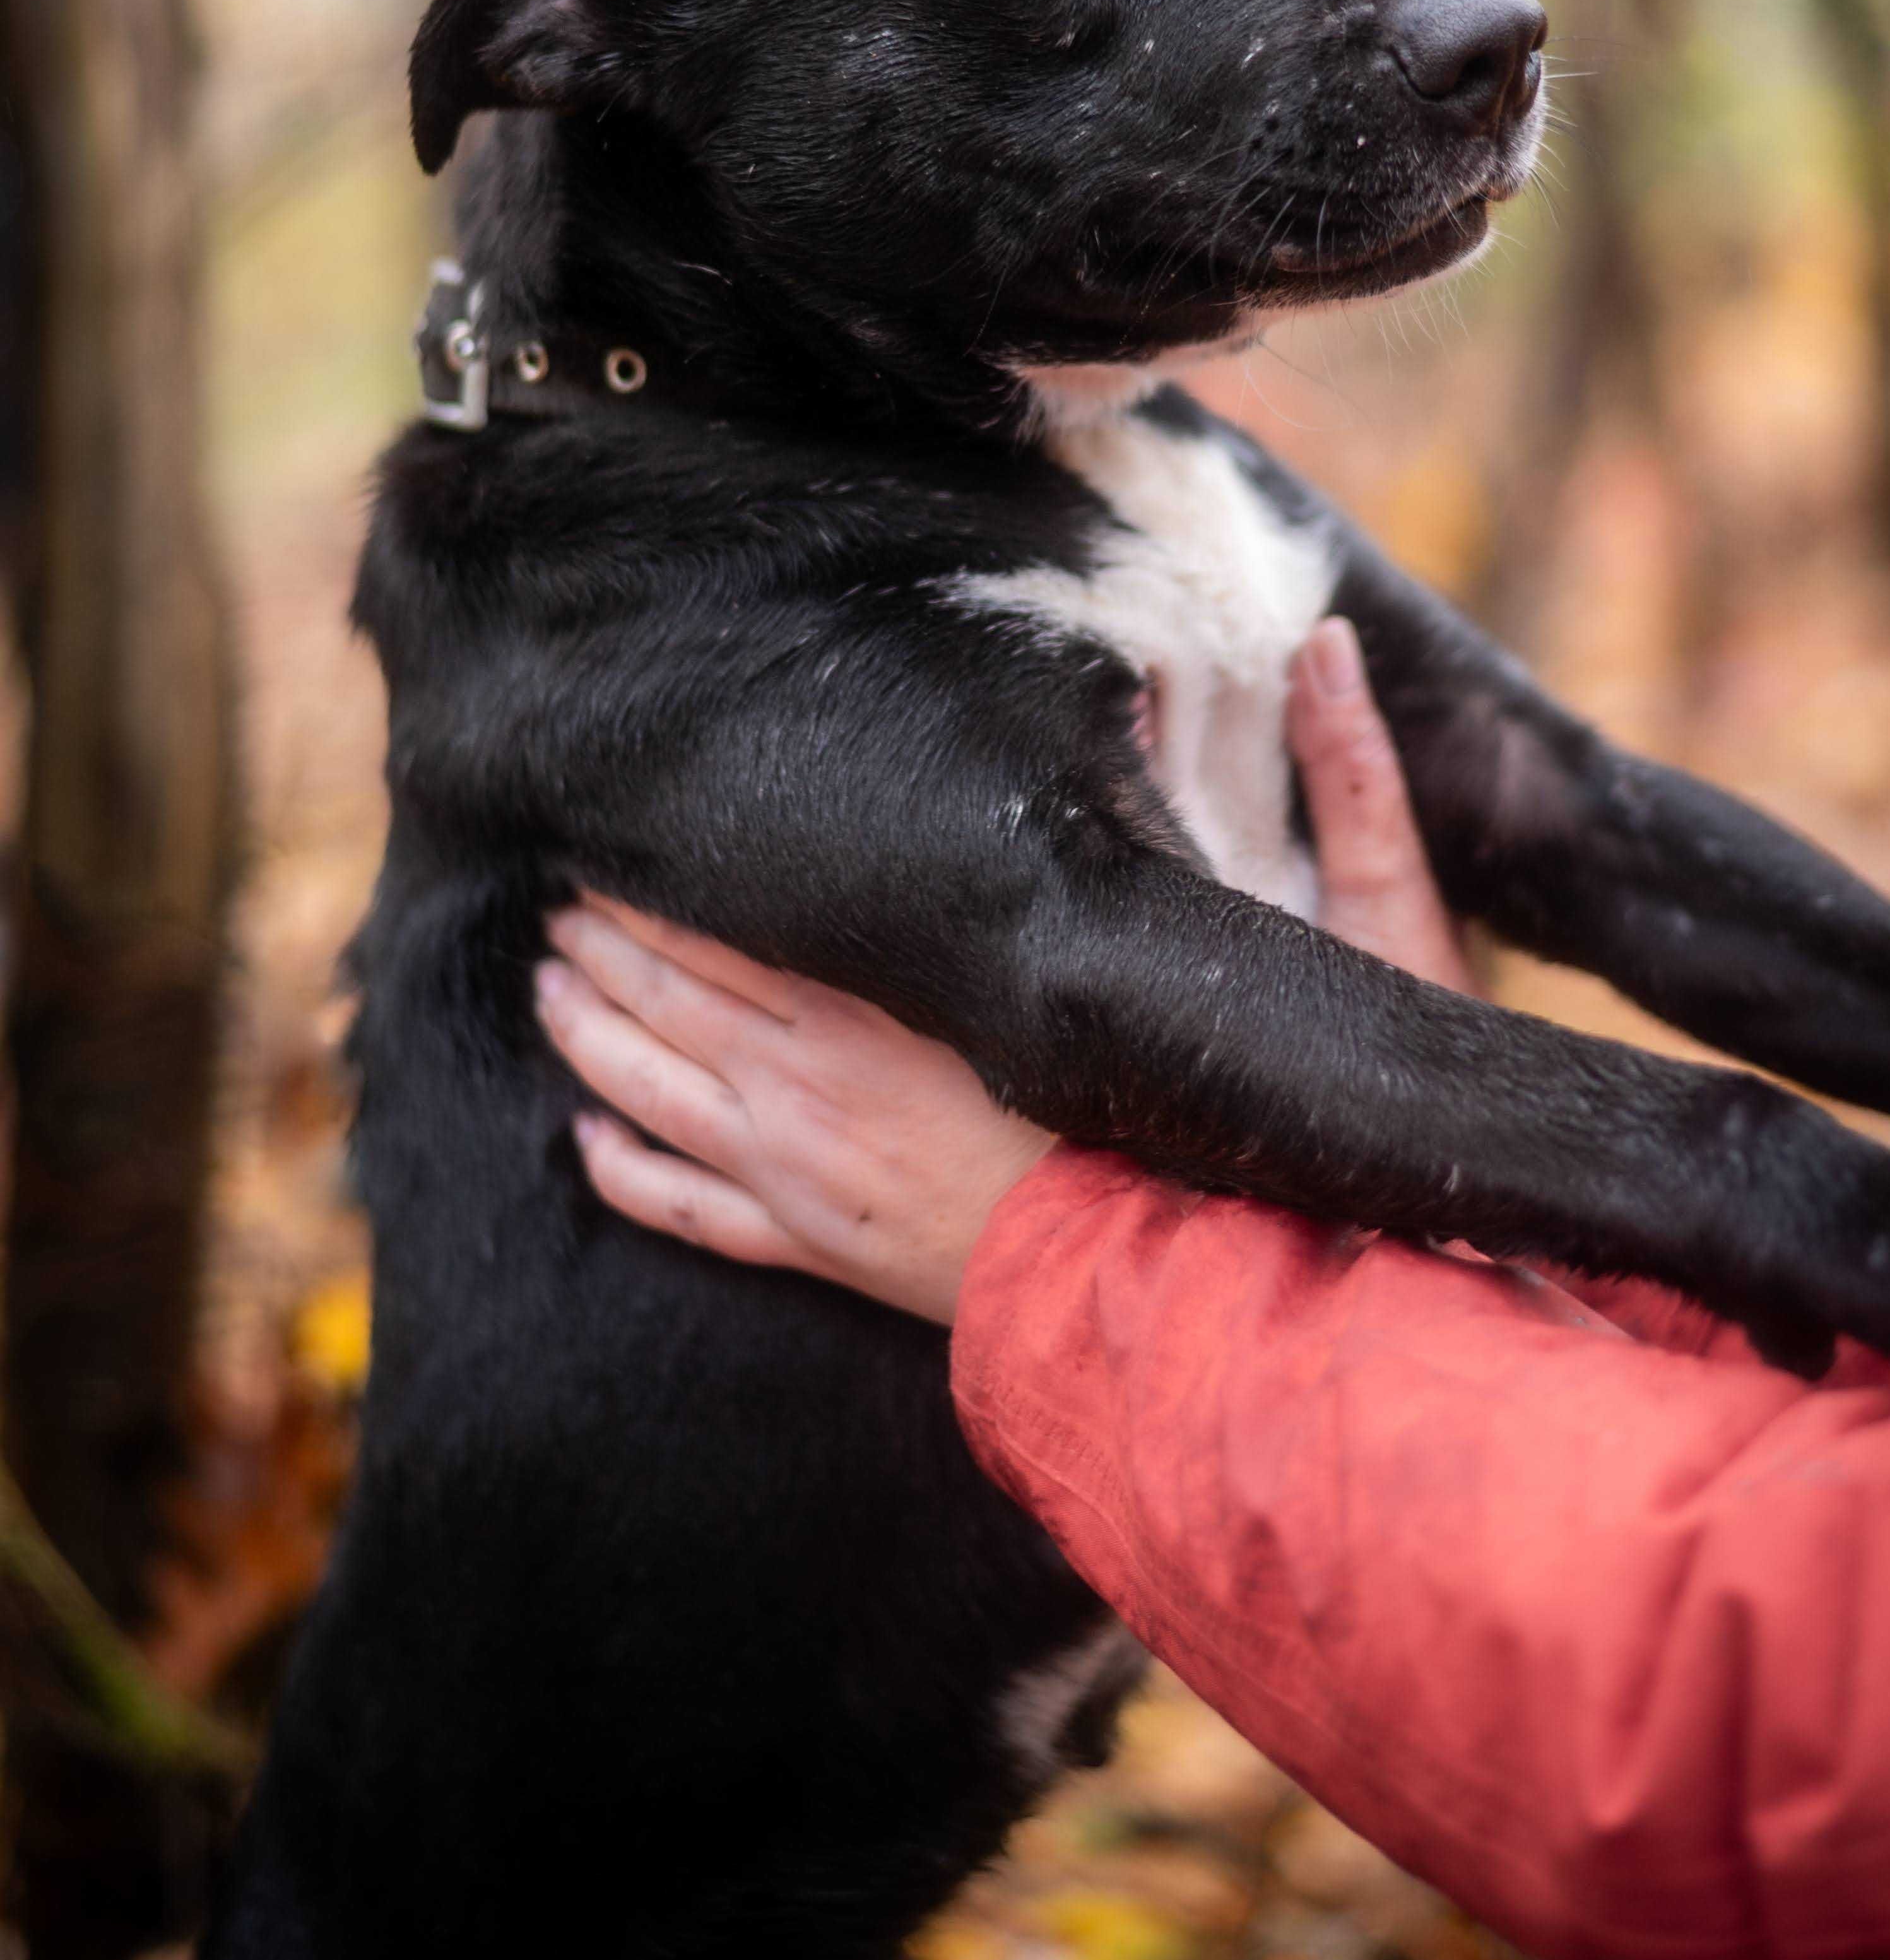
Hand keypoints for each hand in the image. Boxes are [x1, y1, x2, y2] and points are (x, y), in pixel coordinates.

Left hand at [536, 613, 1475, 1319]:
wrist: (1186, 1302)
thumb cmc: (1201, 1125)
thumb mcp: (1233, 943)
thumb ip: (1269, 791)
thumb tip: (1277, 657)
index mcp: (899, 1001)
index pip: (746, 920)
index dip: (670, 875)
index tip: (615, 824)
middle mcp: (832, 1085)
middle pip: (679, 997)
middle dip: (604, 941)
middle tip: (551, 891)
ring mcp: (814, 1180)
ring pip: (662, 1093)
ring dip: (592, 1034)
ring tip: (542, 981)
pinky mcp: (825, 1256)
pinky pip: (696, 1216)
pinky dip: (629, 1174)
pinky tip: (583, 1145)